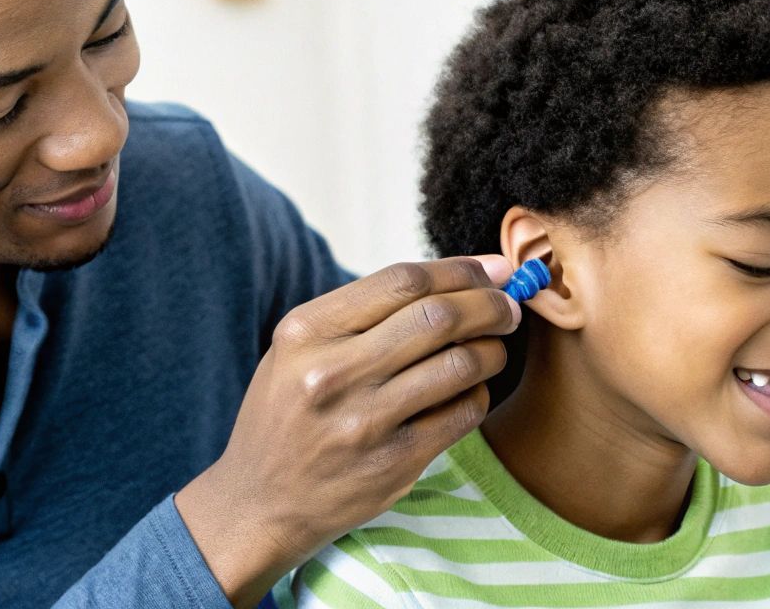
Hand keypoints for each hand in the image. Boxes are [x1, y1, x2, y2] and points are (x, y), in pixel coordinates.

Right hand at [174, 254, 518, 606]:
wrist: (260, 501)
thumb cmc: (289, 412)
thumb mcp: (300, 348)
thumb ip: (364, 312)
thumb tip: (463, 275)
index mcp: (305, 331)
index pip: (402, 281)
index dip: (460, 270)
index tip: (493, 268)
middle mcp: (331, 373)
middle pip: (438, 317)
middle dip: (490, 305)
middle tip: (508, 306)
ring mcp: (364, 422)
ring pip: (460, 364)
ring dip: (492, 349)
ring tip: (493, 347)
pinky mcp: (394, 464)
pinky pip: (463, 413)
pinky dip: (479, 393)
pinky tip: (470, 390)